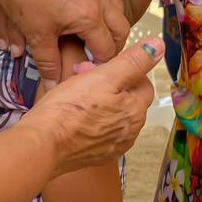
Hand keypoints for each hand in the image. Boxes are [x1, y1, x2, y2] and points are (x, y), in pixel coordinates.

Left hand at [0, 0, 128, 86]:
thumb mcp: (36, 35)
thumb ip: (48, 64)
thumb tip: (52, 87)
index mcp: (89, 16)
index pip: (106, 48)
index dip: (100, 63)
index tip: (92, 69)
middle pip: (121, 29)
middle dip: (113, 45)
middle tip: (99, 54)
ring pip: (119, 6)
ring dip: (114, 22)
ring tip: (100, 33)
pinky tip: (103, 2)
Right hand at [20, 39, 161, 172]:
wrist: (43, 144)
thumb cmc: (69, 108)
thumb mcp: (103, 76)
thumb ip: (133, 61)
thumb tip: (158, 46)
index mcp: (135, 111)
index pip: (142, 82)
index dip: (120, 69)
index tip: (97, 67)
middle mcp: (130, 132)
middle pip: (127, 100)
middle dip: (109, 85)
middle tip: (82, 78)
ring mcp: (113, 146)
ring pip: (114, 115)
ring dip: (101, 103)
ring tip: (76, 96)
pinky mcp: (96, 156)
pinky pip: (101, 132)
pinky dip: (92, 121)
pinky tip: (74, 116)